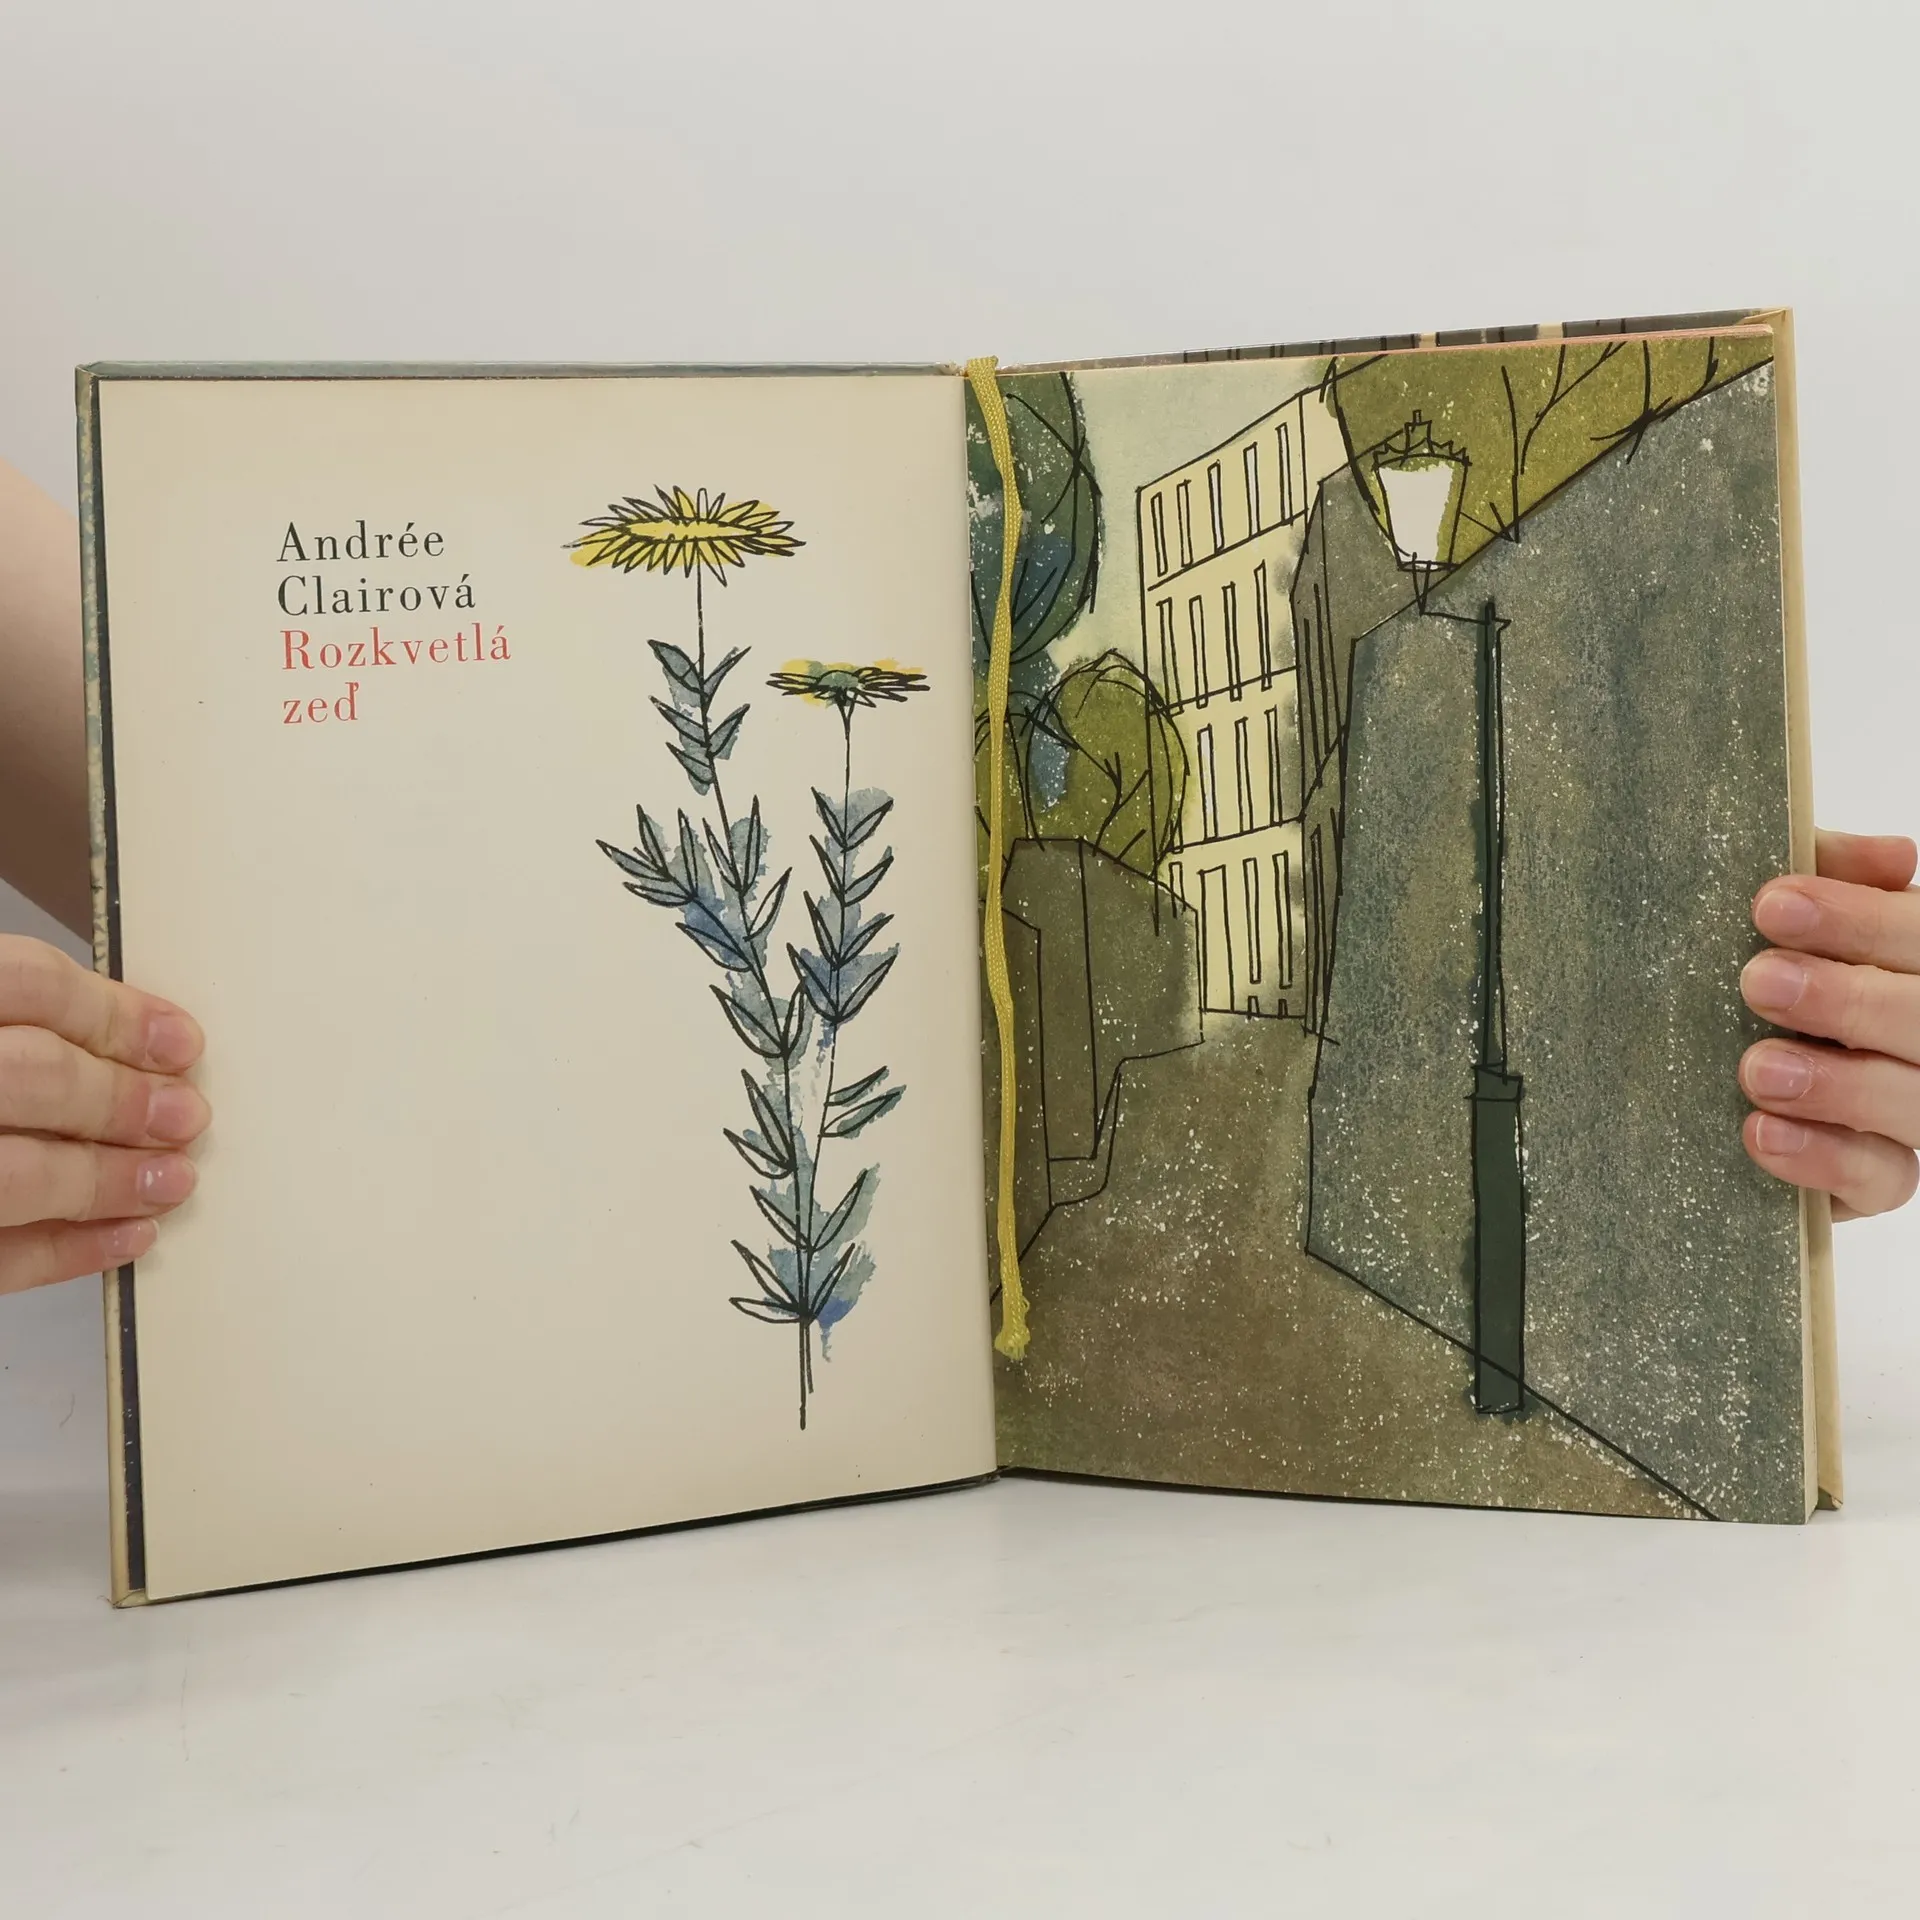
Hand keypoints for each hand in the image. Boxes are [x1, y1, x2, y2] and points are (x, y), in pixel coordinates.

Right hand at [0, 936, 206, 1292]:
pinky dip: (65, 1250)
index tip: (179, 1042)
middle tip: (184, 1117)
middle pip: (30, 1075)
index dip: (113, 1013)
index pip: (22, 983)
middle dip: (120, 1101)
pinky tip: (126, 1237)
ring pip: (13, 1172)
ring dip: (107, 1180)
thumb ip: (12, 1024)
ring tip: (171, 1180)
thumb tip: (131, 1041)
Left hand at [1740, 830, 1919, 1219]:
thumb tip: (1891, 856)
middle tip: (1760, 982)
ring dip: (1837, 1084)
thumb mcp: (1795, 919)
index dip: (1860, 920)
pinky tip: (1763, 1134)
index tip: (1773, 905)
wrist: (1717, 1074)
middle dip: (1845, 999)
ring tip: (1759, 1068)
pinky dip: (1825, 1157)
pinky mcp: (1880, 1173)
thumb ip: (1838, 876)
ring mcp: (1914, 1107)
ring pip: (1915, 1100)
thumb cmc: (1776, 970)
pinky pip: (1882, 1176)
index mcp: (1916, 963)